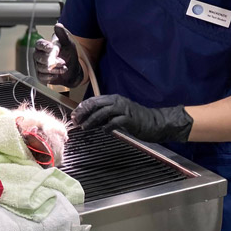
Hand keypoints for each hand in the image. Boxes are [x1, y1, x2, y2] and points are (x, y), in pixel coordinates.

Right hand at [33, 23, 83, 86]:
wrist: (73, 70)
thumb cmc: (68, 55)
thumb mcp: (68, 44)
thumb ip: (62, 35)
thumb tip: (58, 25)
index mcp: (43, 46)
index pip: (38, 44)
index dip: (44, 46)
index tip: (51, 47)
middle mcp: (39, 56)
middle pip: (38, 57)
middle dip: (51, 60)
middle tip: (63, 62)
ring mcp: (39, 66)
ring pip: (41, 68)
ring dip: (54, 69)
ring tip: (64, 68)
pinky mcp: (41, 76)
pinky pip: (42, 77)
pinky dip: (51, 76)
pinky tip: (58, 74)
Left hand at [72, 94, 193, 142]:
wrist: (156, 123)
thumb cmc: (136, 119)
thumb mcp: (118, 114)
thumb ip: (105, 115)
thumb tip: (89, 120)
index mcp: (113, 99)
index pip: (93, 100)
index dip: (82, 107)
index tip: (74, 115)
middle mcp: (117, 101)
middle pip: (96, 104)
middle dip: (84, 112)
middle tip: (76, 121)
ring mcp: (124, 109)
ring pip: (103, 112)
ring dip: (92, 120)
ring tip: (85, 128)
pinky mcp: (130, 118)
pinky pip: (115, 121)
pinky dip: (107, 126)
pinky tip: (104, 131)